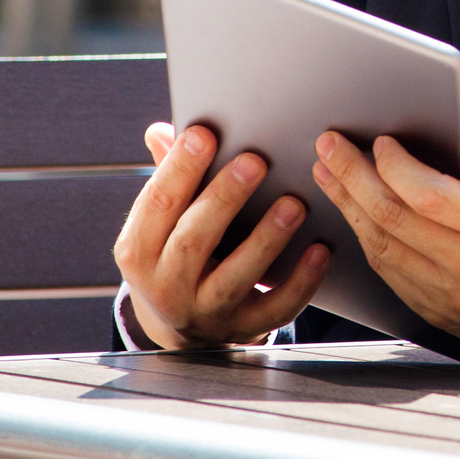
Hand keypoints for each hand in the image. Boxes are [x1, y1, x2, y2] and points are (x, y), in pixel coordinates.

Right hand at [113, 122, 330, 349]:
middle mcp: (166, 286)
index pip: (157, 204)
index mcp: (139, 250)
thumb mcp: (162, 223)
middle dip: (224, 198)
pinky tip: (320, 250)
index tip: (205, 133)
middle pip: (193, 241)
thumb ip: (169, 177)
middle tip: (255, 161)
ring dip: (266, 239)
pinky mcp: (242, 328)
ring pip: (235, 277)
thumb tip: (162, 130)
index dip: (179, 168)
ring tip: (294, 204)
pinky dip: (300, 282)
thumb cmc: (177, 251)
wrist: (183, 326)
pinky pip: (274, 309)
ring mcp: (205, 312)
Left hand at [313, 129, 459, 343]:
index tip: (380, 142)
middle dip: (354, 178)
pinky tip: (354, 212)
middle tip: (329, 147)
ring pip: (383, 250)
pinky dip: (367, 240)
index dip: (397, 167)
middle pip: (394, 221)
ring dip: (349, 208)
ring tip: (330, 175)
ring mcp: (452, 298)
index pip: (431, 197)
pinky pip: (390, 275)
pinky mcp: (439, 314)